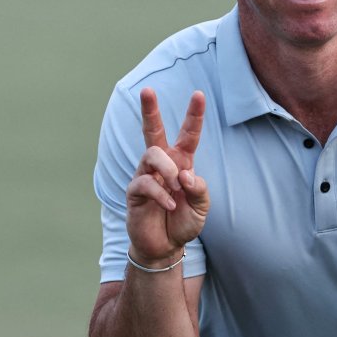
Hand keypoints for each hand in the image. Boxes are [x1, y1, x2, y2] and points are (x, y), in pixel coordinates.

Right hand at [125, 88, 209, 266]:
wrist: (166, 246)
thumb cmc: (184, 221)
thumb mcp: (202, 206)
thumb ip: (199, 189)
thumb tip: (185, 174)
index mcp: (182, 162)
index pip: (188, 134)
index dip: (194, 115)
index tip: (199, 94)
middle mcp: (162, 164)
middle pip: (153, 131)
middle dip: (150, 110)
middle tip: (147, 90)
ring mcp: (146, 176)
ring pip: (151, 155)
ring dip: (168, 169)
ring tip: (177, 186)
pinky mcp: (134, 191)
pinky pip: (145, 183)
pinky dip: (161, 193)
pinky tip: (170, 205)